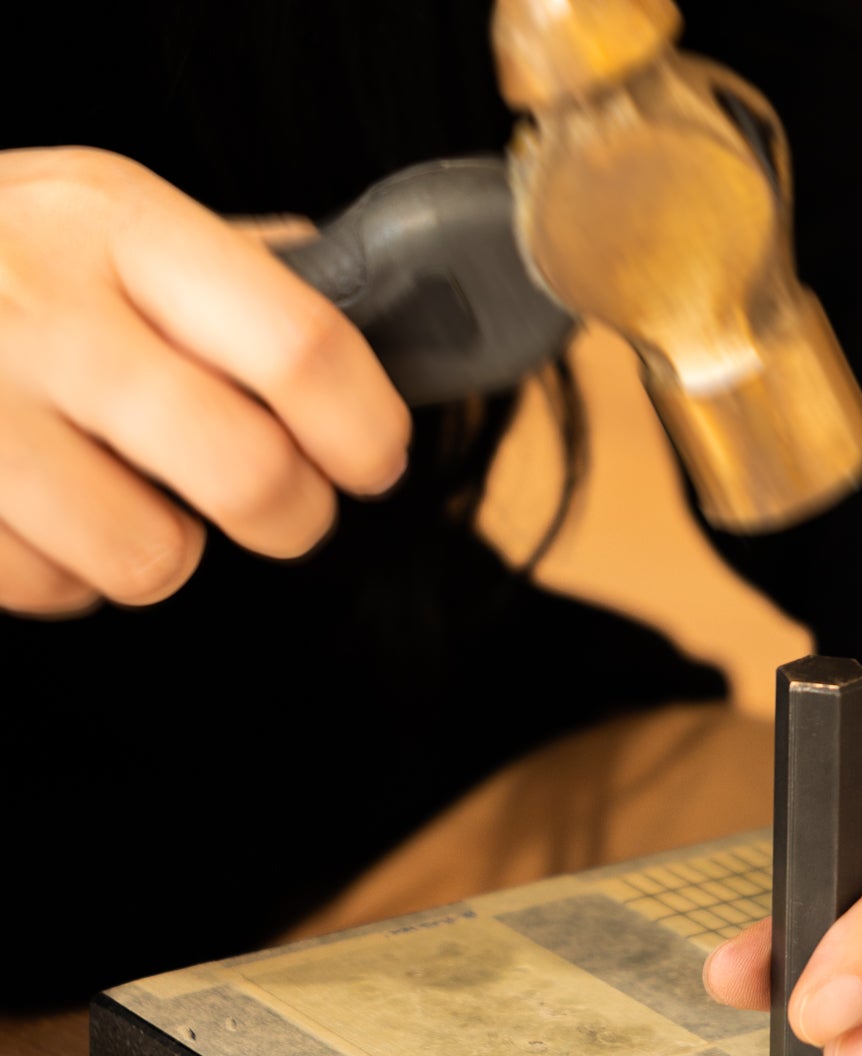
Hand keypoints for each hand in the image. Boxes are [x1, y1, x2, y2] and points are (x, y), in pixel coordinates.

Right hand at [0, 148, 409, 616]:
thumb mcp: (100, 215)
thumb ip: (228, 268)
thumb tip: (370, 319)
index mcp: (117, 224)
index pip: (300, 346)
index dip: (365, 428)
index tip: (372, 460)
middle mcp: (43, 307)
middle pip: (247, 470)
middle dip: (294, 516)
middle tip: (280, 507)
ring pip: (151, 556)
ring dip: (164, 548)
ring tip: (129, 496)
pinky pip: (53, 588)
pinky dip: (67, 572)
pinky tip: (47, 510)